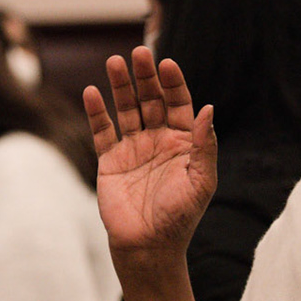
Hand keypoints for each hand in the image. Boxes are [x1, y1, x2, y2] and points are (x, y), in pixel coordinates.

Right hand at [81, 48, 216, 261]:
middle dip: (145, 77)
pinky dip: (96, 111)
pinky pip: (102, 130)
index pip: (178, 103)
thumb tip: (208, 108)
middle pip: (151, 99)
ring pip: (125, 109)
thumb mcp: (200, 181)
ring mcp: (133, 148)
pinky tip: (92, 92)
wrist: (148, 246)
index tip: (167, 64)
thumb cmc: (179, 217)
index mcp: (183, 142)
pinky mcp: (110, 160)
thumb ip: (204, 145)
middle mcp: (158, 139)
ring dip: (120, 86)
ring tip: (114, 62)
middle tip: (139, 53)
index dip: (173, 83)